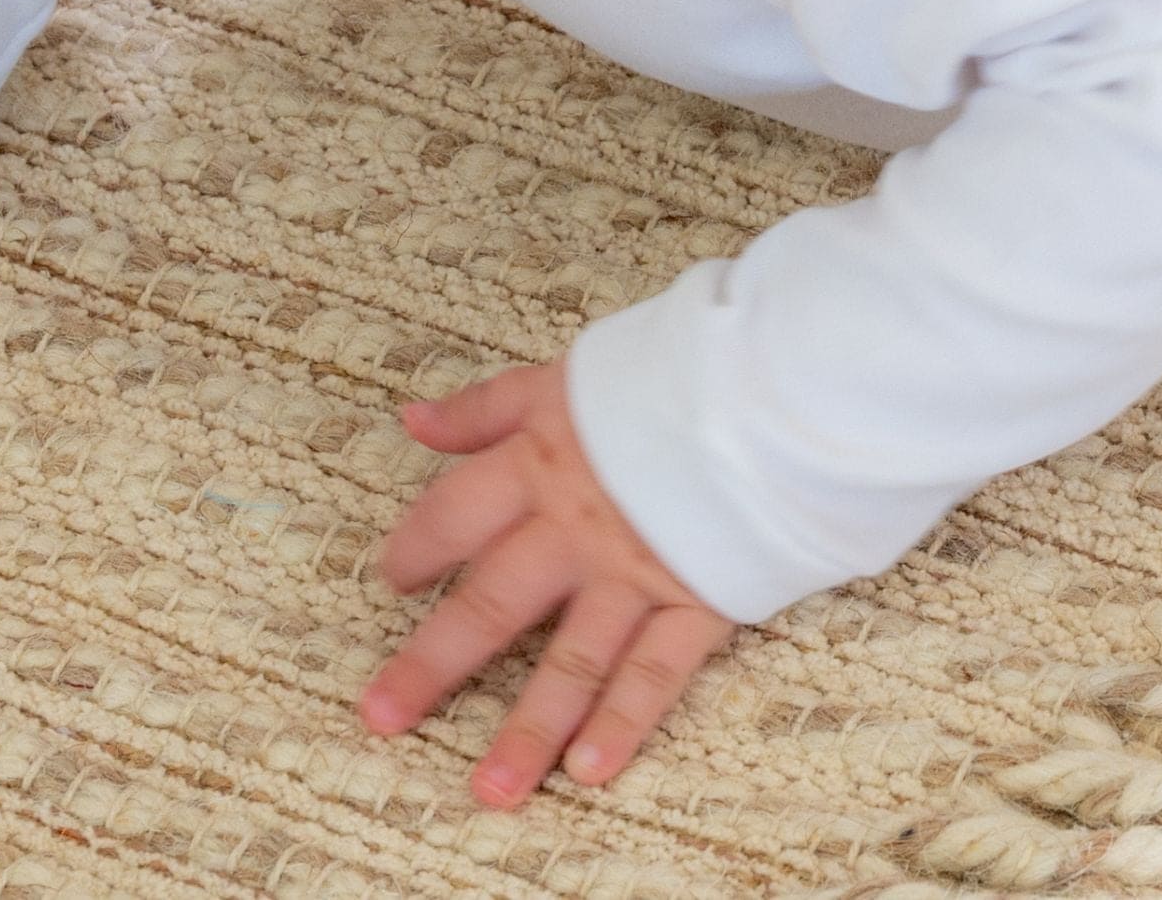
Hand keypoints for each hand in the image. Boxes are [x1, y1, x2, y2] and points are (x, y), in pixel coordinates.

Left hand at [357, 357, 736, 803]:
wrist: (779, 380)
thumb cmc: (674, 370)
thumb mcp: (568, 375)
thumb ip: (487, 407)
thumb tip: (411, 419)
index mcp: (542, 462)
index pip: (456, 513)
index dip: (418, 546)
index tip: (396, 578)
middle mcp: (577, 528)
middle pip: (493, 602)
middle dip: (433, 663)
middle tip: (382, 716)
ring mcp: (637, 570)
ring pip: (572, 659)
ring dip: (527, 729)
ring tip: (488, 791)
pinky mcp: (699, 597)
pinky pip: (654, 671)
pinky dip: (622, 722)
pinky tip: (588, 770)